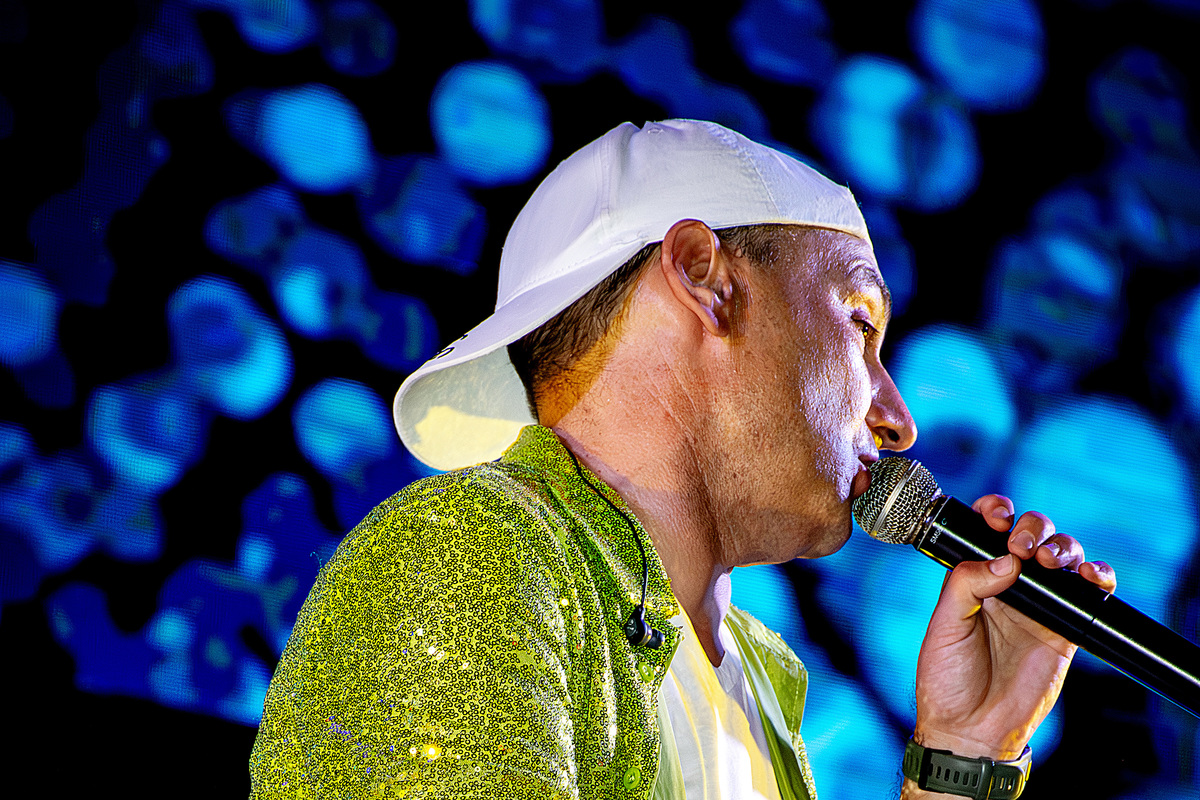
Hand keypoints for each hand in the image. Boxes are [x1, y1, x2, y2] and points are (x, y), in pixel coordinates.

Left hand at [904, 495, 1115, 795]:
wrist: (972, 726)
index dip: (997, 511)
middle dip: (1033, 527)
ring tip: (1049, 561)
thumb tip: (1006, 559)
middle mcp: (1009, 585)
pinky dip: (1098, 576)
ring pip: (1063, 556)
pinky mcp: (1067, 628)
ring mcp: (1040, 605)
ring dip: (1063, 547)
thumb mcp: (944, 624)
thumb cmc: (948, 677)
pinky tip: (1091, 575)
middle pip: (1033, 535)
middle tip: (1022, 547)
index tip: (997, 516)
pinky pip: (1090, 593)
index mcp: (974, 577)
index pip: (990, 530)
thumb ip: (967, 584)